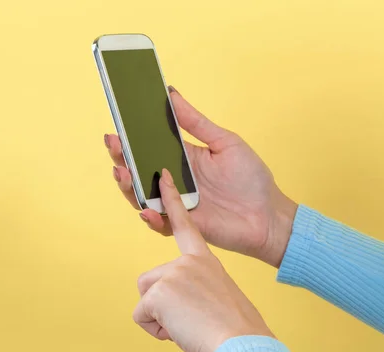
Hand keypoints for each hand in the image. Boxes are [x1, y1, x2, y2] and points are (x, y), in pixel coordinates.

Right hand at [104, 88, 297, 266]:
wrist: (269, 215)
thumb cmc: (250, 178)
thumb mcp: (224, 142)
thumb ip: (196, 122)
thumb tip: (172, 95)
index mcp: (181, 159)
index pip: (148, 147)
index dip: (130, 139)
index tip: (117, 127)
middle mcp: (173, 181)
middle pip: (138, 171)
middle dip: (120, 159)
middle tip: (113, 145)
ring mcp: (175, 204)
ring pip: (141, 197)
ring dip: (128, 187)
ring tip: (122, 173)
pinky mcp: (182, 225)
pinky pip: (160, 224)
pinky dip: (151, 218)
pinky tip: (145, 210)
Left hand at [133, 169, 273, 351]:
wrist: (243, 344)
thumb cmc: (234, 329)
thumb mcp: (216, 297)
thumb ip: (194, 288)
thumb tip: (176, 303)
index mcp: (204, 259)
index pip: (185, 224)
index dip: (171, 199)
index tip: (162, 174)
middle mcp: (187, 260)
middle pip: (150, 280)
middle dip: (161, 305)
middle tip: (191, 319)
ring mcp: (173, 272)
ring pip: (145, 298)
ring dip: (159, 318)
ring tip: (188, 326)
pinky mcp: (160, 290)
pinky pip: (141, 315)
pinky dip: (155, 330)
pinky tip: (179, 332)